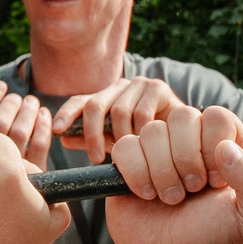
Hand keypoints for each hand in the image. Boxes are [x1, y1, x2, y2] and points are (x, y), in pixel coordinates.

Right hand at [0, 69, 54, 168]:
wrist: (9, 197)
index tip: (1, 85)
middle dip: (11, 104)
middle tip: (18, 98)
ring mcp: (9, 173)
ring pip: (19, 133)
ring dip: (28, 112)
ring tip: (32, 102)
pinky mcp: (33, 178)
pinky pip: (40, 146)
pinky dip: (43, 127)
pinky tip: (44, 116)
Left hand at [47, 75, 186, 161]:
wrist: (187, 139)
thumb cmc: (149, 143)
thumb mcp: (115, 144)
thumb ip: (91, 140)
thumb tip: (61, 137)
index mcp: (107, 97)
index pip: (80, 101)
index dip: (66, 114)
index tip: (55, 130)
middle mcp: (121, 86)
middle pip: (95, 105)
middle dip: (91, 134)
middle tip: (94, 159)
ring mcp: (140, 84)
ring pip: (119, 111)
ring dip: (122, 138)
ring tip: (129, 154)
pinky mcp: (159, 88)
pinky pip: (141, 113)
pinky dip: (140, 133)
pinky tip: (146, 145)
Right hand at [104, 107, 242, 243]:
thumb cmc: (214, 240)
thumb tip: (225, 148)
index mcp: (223, 146)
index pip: (216, 116)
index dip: (212, 146)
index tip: (214, 182)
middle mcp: (190, 142)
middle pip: (182, 117)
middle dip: (186, 160)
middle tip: (191, 191)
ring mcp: (157, 150)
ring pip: (152, 131)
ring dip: (162, 172)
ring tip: (171, 199)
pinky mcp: (128, 162)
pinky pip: (125, 146)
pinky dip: (136, 173)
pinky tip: (145, 195)